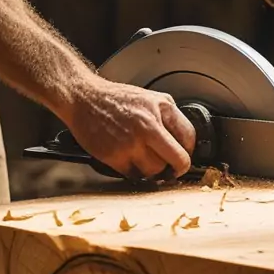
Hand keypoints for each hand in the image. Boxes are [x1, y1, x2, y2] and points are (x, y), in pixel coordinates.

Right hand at [61, 77, 196, 180]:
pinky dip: (135, 171)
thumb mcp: (152, 98)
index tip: (183, 155)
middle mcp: (148, 127)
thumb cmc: (117, 99)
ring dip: (154, 170)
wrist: (84, 98)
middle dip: (177, 167)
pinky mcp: (114, 156)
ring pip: (156, 171)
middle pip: (177, 160)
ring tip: (146, 159)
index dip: (188, 150)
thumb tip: (185, 142)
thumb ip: (170, 118)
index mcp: (160, 110)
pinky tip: (131, 159)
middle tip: (173, 169)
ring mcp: (130, 143)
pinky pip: (134, 174)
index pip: (189, 138)